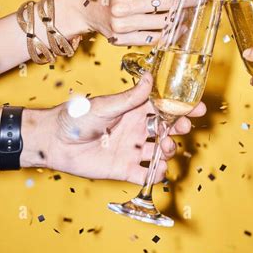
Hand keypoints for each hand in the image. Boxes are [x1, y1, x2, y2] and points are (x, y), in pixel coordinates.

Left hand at [22, 73, 205, 182]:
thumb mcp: (105, 105)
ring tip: (166, 150)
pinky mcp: (123, 168)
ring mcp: (130, 149)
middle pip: (165, 129)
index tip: (197, 107)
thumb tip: (150, 79)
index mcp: (132, 109)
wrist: (55, 142)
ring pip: (158, 151)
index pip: (162, 106)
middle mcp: (135, 128)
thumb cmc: (76, 118)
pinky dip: (155, 174)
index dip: (180, 107)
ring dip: (168, 151)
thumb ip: (130, 98)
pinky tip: (158, 171)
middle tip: (184, 128)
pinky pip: (144, 173)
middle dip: (178, 128)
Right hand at [58, 0, 217, 45]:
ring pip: (164, 23)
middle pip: (168, 5)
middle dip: (193, 0)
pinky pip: (154, 38)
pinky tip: (180, 26)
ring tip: (196, 9)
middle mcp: (123, 6)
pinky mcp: (122, 39)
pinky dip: (170, 33)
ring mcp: (122, 26)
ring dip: (184, 17)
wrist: (80, 8)